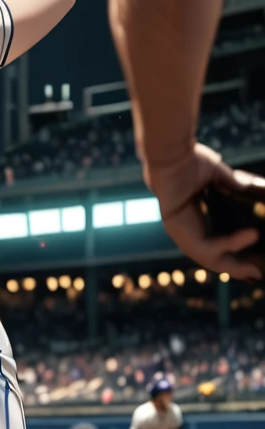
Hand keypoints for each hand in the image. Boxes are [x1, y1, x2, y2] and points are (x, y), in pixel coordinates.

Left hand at [145, 142, 263, 280]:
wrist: (172, 154)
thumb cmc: (190, 161)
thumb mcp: (218, 177)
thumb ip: (232, 187)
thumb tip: (251, 190)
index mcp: (192, 220)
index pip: (212, 246)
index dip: (231, 255)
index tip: (251, 264)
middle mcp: (184, 230)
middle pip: (211, 258)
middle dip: (235, 268)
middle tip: (257, 275)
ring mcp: (179, 231)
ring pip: (209, 258)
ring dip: (234, 264)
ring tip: (255, 269)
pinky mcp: (177, 229)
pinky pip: (207, 245)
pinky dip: (230, 244)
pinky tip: (252, 237)